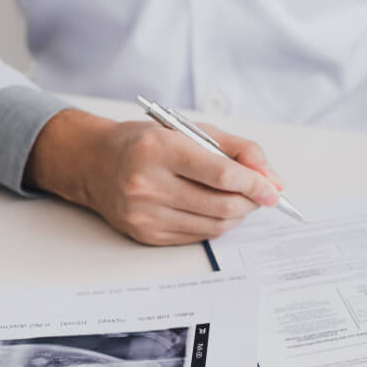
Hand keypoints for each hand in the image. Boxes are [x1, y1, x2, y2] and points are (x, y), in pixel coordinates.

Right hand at [25, 110, 283, 245]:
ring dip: (238, 215)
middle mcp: (147, 184)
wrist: (93, 162)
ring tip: (240, 200)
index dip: (256, 184)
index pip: (222, 175)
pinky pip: (197, 236)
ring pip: (213, 226)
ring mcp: (144, 214)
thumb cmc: (147, 142)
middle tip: (261, 195)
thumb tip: (272, 179)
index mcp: (159, 149)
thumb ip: (238, 150)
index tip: (273, 189)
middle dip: (251, 202)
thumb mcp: (192, 130)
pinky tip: (215, 209)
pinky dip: (216, 225)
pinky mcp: (145, 234)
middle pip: (221, 205)